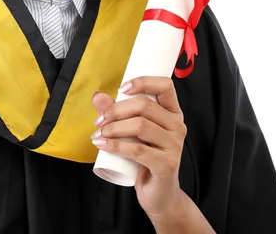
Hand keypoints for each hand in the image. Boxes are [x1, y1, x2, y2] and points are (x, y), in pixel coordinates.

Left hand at [91, 76, 187, 219]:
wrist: (158, 193)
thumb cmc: (144, 157)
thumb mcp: (130, 131)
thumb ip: (115, 111)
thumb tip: (98, 96)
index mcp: (172, 112)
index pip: (165, 85)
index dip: (143, 82)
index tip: (121, 88)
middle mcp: (177, 126)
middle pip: (145, 105)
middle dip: (116, 110)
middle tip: (99, 121)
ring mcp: (175, 146)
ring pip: (140, 125)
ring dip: (113, 128)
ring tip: (98, 135)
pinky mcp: (167, 164)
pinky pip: (138, 149)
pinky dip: (116, 146)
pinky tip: (103, 145)